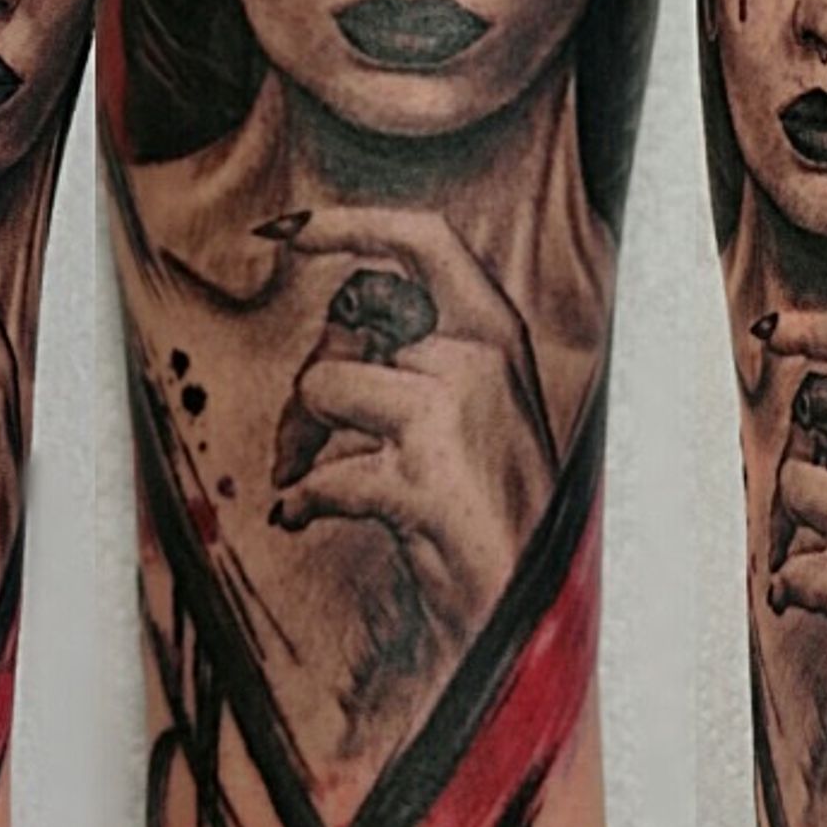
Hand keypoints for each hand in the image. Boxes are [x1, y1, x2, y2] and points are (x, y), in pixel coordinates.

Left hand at [270, 208, 556, 645]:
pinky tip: (305, 516)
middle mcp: (482, 359)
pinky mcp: (423, 478)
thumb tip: (329, 346)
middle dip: (311, 382)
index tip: (290, 228)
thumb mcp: (477, 407)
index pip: (427, 240)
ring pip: (324, 389)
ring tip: (315, 483)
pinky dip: (303, 500)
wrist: (535, 602)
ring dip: (304, 443)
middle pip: (350, 326)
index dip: (352, 224)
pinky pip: (323, 471)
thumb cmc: (498, 506)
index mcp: (499, 331)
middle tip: (300, 439)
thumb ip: (420, 358)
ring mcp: (455, 414)